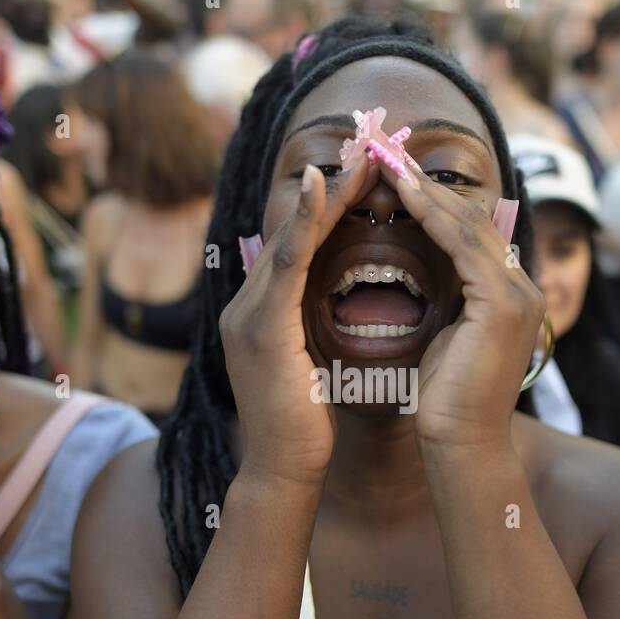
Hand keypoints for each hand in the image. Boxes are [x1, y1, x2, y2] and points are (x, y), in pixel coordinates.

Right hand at [221, 158, 376, 485]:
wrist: (282, 472)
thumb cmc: (305, 424)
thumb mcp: (312, 362)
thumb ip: (315, 324)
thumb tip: (342, 298)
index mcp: (261, 312)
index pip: (300, 246)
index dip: (332, 206)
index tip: (370, 172)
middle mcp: (247, 305)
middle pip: (293, 232)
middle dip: (334, 188)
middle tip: (372, 146)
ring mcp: (248, 316)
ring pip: (289, 239)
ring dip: (324, 194)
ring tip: (358, 156)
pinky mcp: (260, 331)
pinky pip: (285, 266)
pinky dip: (302, 225)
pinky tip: (320, 190)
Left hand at [373, 142, 544, 452]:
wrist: (461, 447)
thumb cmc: (446, 402)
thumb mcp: (447, 336)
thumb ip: (450, 297)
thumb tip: (430, 265)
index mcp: (511, 296)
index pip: (473, 234)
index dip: (434, 203)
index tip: (395, 178)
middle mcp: (524, 290)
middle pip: (475, 221)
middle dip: (429, 188)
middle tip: (388, 156)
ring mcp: (519, 296)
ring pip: (470, 227)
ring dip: (427, 193)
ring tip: (390, 165)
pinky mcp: (502, 307)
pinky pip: (464, 248)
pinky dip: (432, 219)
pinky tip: (403, 197)